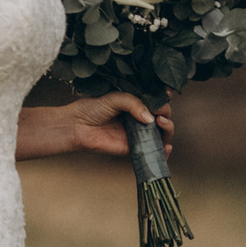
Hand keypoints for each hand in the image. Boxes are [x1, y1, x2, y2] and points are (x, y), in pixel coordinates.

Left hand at [18, 93, 172, 159]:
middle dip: (166, 113)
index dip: (164, 98)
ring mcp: (138, 134)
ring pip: (162, 133)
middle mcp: (139, 118)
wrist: (77, 126)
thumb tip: (152, 118)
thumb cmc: (92, 109)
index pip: (156, 100)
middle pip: (163, 116)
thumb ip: (134, 103)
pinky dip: (164, 151)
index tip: (166, 94)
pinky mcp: (134, 149)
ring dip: (168, 128)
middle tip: (160, 112)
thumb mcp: (115, 98)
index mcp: (135, 103)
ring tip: (161, 123)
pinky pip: (153, 151)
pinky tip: (167, 146)